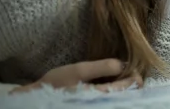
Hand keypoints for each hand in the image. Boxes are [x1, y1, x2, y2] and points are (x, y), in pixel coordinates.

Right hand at [9, 59, 142, 93]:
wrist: (34, 102)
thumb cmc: (55, 84)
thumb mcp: (78, 71)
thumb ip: (102, 67)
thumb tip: (124, 64)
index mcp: (97, 98)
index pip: (126, 90)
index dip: (135, 79)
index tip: (135, 69)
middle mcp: (99, 105)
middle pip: (125, 98)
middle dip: (131, 86)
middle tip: (131, 74)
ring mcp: (95, 107)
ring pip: (117, 101)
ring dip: (123, 90)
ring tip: (122, 80)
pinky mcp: (90, 106)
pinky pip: (108, 102)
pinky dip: (113, 95)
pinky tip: (112, 88)